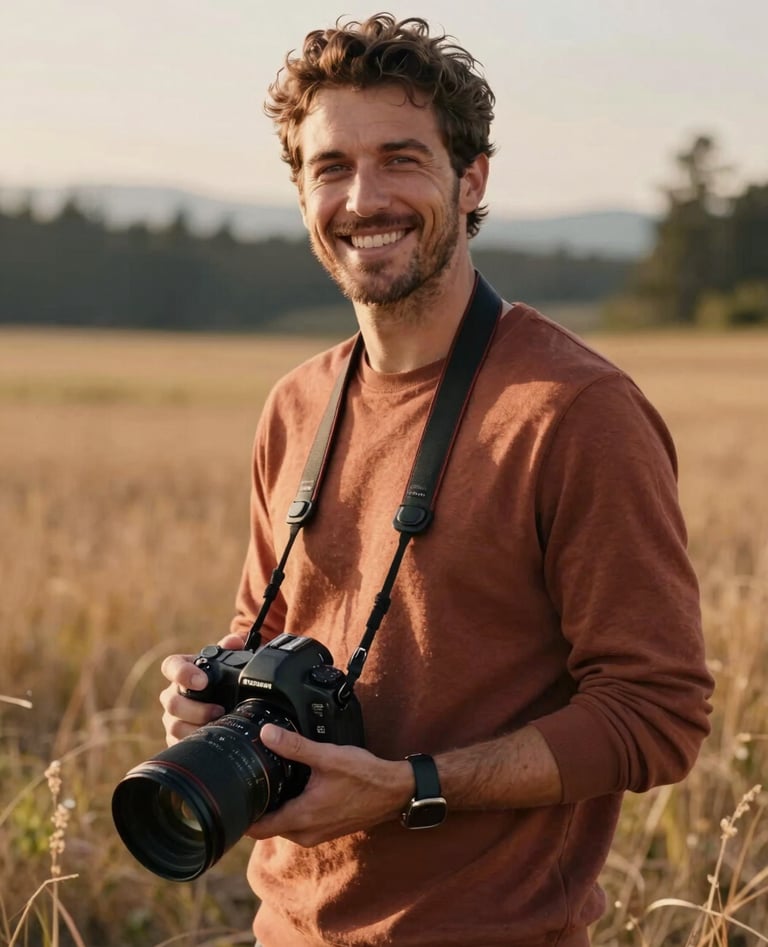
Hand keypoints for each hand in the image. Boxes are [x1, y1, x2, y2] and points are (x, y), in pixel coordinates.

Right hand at [158, 633, 245, 745]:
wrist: (222, 703)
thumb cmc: (222, 678)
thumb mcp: (228, 661)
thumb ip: (232, 648)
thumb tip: (235, 640)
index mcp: (182, 670)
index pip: (171, 666)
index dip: (182, 673)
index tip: (202, 681)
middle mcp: (172, 693)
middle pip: (172, 702)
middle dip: (196, 709)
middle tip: (219, 710)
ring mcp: (172, 717)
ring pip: (174, 725)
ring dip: (196, 727)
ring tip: (218, 726)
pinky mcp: (175, 737)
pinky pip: (177, 743)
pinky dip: (194, 742)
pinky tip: (211, 740)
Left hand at [246, 724, 413, 846]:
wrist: (394, 792)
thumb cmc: (365, 776)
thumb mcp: (327, 757)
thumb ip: (295, 746)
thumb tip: (266, 734)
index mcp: (301, 819)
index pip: (257, 828)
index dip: (240, 815)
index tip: (229, 798)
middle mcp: (305, 833)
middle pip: (267, 826)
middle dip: (256, 807)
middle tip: (246, 780)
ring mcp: (316, 834)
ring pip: (282, 825)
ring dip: (274, 807)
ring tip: (266, 780)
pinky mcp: (325, 829)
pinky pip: (297, 823)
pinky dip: (289, 809)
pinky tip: (292, 786)